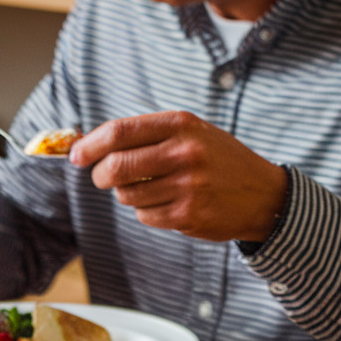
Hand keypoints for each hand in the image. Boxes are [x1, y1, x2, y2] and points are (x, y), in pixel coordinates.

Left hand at [69, 111, 288, 242]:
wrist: (265, 195)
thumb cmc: (218, 160)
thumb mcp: (191, 133)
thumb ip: (146, 136)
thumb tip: (88, 144)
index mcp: (181, 125)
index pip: (120, 132)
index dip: (89, 145)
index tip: (76, 155)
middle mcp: (185, 153)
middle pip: (116, 166)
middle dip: (100, 175)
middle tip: (103, 177)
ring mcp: (188, 186)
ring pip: (127, 194)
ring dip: (127, 194)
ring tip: (150, 188)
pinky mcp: (188, 215)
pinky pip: (144, 215)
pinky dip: (147, 211)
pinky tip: (169, 202)